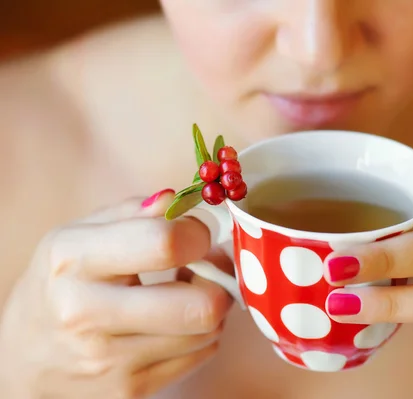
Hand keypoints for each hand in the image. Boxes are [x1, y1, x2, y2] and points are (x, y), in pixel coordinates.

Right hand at [0, 190, 232, 398]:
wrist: (21, 356)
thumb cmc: (59, 283)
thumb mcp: (79, 235)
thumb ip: (132, 212)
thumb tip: (181, 200)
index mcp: (73, 260)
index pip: (163, 244)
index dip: (197, 234)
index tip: (195, 234)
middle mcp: (87, 314)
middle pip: (200, 305)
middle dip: (218, 280)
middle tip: (208, 268)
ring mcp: (110, 360)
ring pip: (207, 331)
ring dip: (212, 306)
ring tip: (188, 292)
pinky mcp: (128, 390)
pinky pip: (200, 355)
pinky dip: (201, 333)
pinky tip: (177, 320)